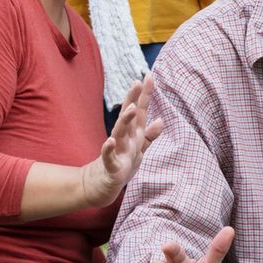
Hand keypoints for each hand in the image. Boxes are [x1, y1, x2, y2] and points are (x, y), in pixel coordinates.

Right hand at [84, 77, 164, 205]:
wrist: (101, 186)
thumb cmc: (121, 165)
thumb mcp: (138, 150)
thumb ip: (149, 136)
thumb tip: (161, 120)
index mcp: (133, 135)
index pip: (140, 112)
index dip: (145, 95)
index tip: (149, 76)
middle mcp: (124, 139)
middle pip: (128, 117)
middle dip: (132, 100)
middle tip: (137, 82)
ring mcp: (116, 152)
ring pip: (120, 134)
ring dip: (125, 121)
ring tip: (132, 108)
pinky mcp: (110, 167)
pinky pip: (109, 157)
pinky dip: (109, 150)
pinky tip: (110, 141)